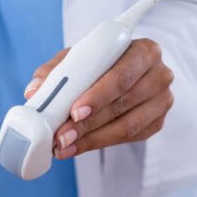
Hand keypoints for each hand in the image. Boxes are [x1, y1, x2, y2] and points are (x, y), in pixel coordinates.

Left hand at [24, 39, 174, 157]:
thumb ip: (55, 71)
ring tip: (64, 145)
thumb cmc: (101, 63)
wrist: (125, 74)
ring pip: (127, 125)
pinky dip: (99, 144)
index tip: (74, 111)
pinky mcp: (157, 122)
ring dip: (92, 139)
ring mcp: (162, 101)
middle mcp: (160, 74)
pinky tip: (78, 147)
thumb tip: (34, 91)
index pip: (122, 74)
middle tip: (61, 135)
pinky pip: (129, 138)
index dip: (98, 94)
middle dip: (89, 123)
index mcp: (144, 50)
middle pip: (123, 103)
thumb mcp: (78, 58)